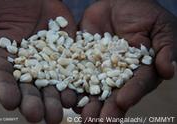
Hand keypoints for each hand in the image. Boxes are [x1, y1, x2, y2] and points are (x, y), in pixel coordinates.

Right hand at [0, 0, 77, 122]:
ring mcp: (46, 62)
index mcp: (3, 60)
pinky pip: (69, 70)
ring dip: (55, 99)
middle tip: (38, 117)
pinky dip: (73, 82)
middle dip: (33, 102)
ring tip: (58, 112)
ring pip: (50, 84)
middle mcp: (24, 66)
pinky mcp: (64, 54)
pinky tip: (76, 93)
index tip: (10, 102)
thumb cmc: (3, 1)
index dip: (5, 90)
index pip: (2, 78)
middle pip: (28, 88)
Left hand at [75, 0, 176, 121]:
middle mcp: (117, 75)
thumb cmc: (145, 15)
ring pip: (92, 89)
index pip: (136, 84)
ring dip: (86, 103)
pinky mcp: (82, 60)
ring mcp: (98, 68)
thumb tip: (170, 70)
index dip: (131, 93)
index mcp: (138, 71)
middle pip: (112, 94)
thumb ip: (166, 49)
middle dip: (105, 109)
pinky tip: (66, 95)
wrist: (120, 3)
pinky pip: (75, 73)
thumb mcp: (161, 28)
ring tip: (81, 114)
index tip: (122, 102)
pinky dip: (70, 84)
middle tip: (97, 122)